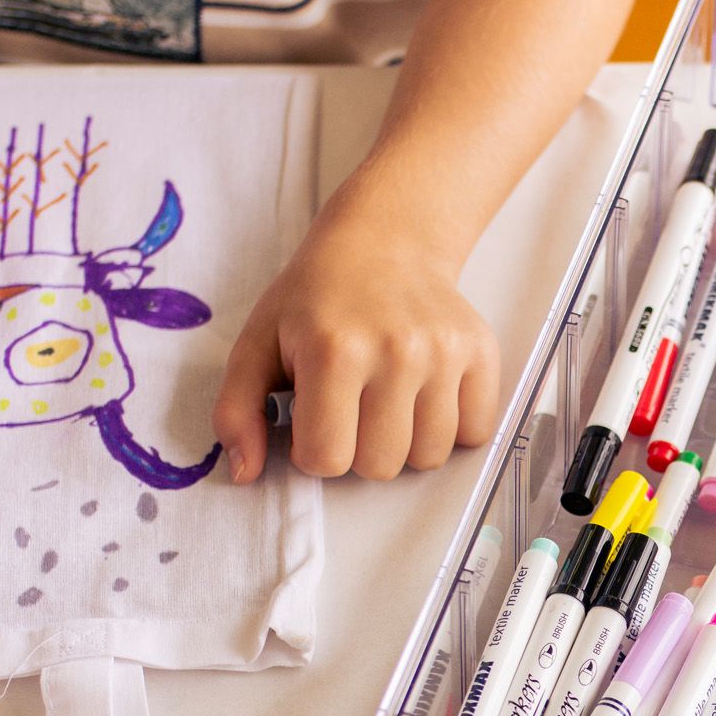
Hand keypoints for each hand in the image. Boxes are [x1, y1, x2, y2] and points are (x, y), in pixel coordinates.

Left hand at [212, 175, 500, 482]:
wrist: (385, 241)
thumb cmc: (317, 298)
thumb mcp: (257, 343)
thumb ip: (236, 411)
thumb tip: (244, 473)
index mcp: (334, 351)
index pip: (328, 459)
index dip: (314, 450)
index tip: (315, 418)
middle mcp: (397, 352)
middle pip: (381, 466)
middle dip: (360, 449)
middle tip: (353, 408)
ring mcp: (444, 353)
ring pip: (430, 457)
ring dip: (406, 443)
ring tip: (389, 403)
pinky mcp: (480, 353)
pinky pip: (476, 433)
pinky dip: (452, 429)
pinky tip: (427, 397)